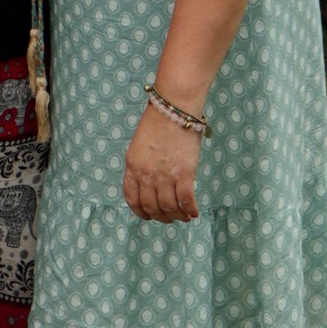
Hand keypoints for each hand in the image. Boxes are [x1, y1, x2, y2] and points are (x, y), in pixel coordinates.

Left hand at [122, 102, 200, 223]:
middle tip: (169, 218)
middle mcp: (147, 175)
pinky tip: (194, 213)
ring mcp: (165, 176)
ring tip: (182, 216)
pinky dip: (190, 210)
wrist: (172, 109)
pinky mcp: (184, 174)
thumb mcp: (138, 146)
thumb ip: (141, 167)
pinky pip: (187, 201)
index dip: (141, 212)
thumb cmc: (157, 124)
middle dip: (160, 217)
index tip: (149, 216)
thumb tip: (149, 188)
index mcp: (132, 166)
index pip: (132, 199)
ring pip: (169, 208)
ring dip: (176, 216)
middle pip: (151, 207)